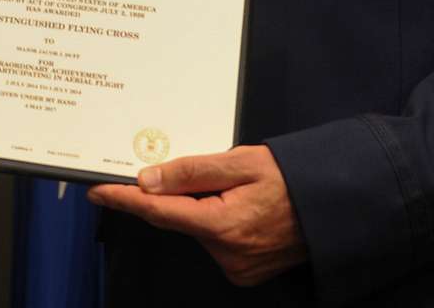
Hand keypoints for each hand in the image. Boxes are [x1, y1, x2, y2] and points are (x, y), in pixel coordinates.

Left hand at [88, 145, 305, 286]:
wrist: (337, 207)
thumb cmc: (291, 178)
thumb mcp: (241, 162)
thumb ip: (191, 171)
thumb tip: (147, 181)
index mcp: (223, 225)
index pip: (159, 211)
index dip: (125, 200)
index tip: (96, 191)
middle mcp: (226, 253)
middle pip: (179, 218)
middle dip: (178, 194)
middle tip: (206, 172)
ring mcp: (236, 267)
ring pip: (197, 228)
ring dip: (201, 207)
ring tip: (237, 188)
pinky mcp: (244, 272)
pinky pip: (215, 240)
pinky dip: (216, 220)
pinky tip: (241, 206)